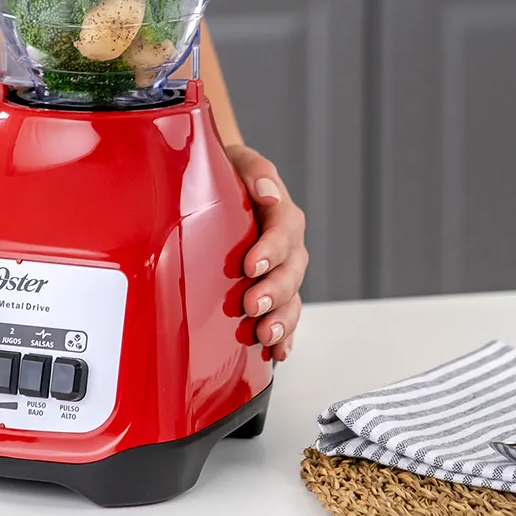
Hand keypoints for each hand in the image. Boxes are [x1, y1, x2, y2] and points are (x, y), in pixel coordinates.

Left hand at [226, 144, 306, 360]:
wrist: (224, 185)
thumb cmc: (232, 174)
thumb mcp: (241, 162)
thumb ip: (256, 172)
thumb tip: (268, 192)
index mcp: (282, 215)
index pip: (284, 232)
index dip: (270, 250)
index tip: (251, 264)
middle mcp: (289, 247)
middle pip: (290, 272)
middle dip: (274, 292)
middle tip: (253, 305)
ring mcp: (284, 272)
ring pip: (291, 299)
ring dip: (281, 320)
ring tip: (265, 336)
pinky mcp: (274, 292)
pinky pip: (285, 316)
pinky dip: (285, 335)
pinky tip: (277, 352)